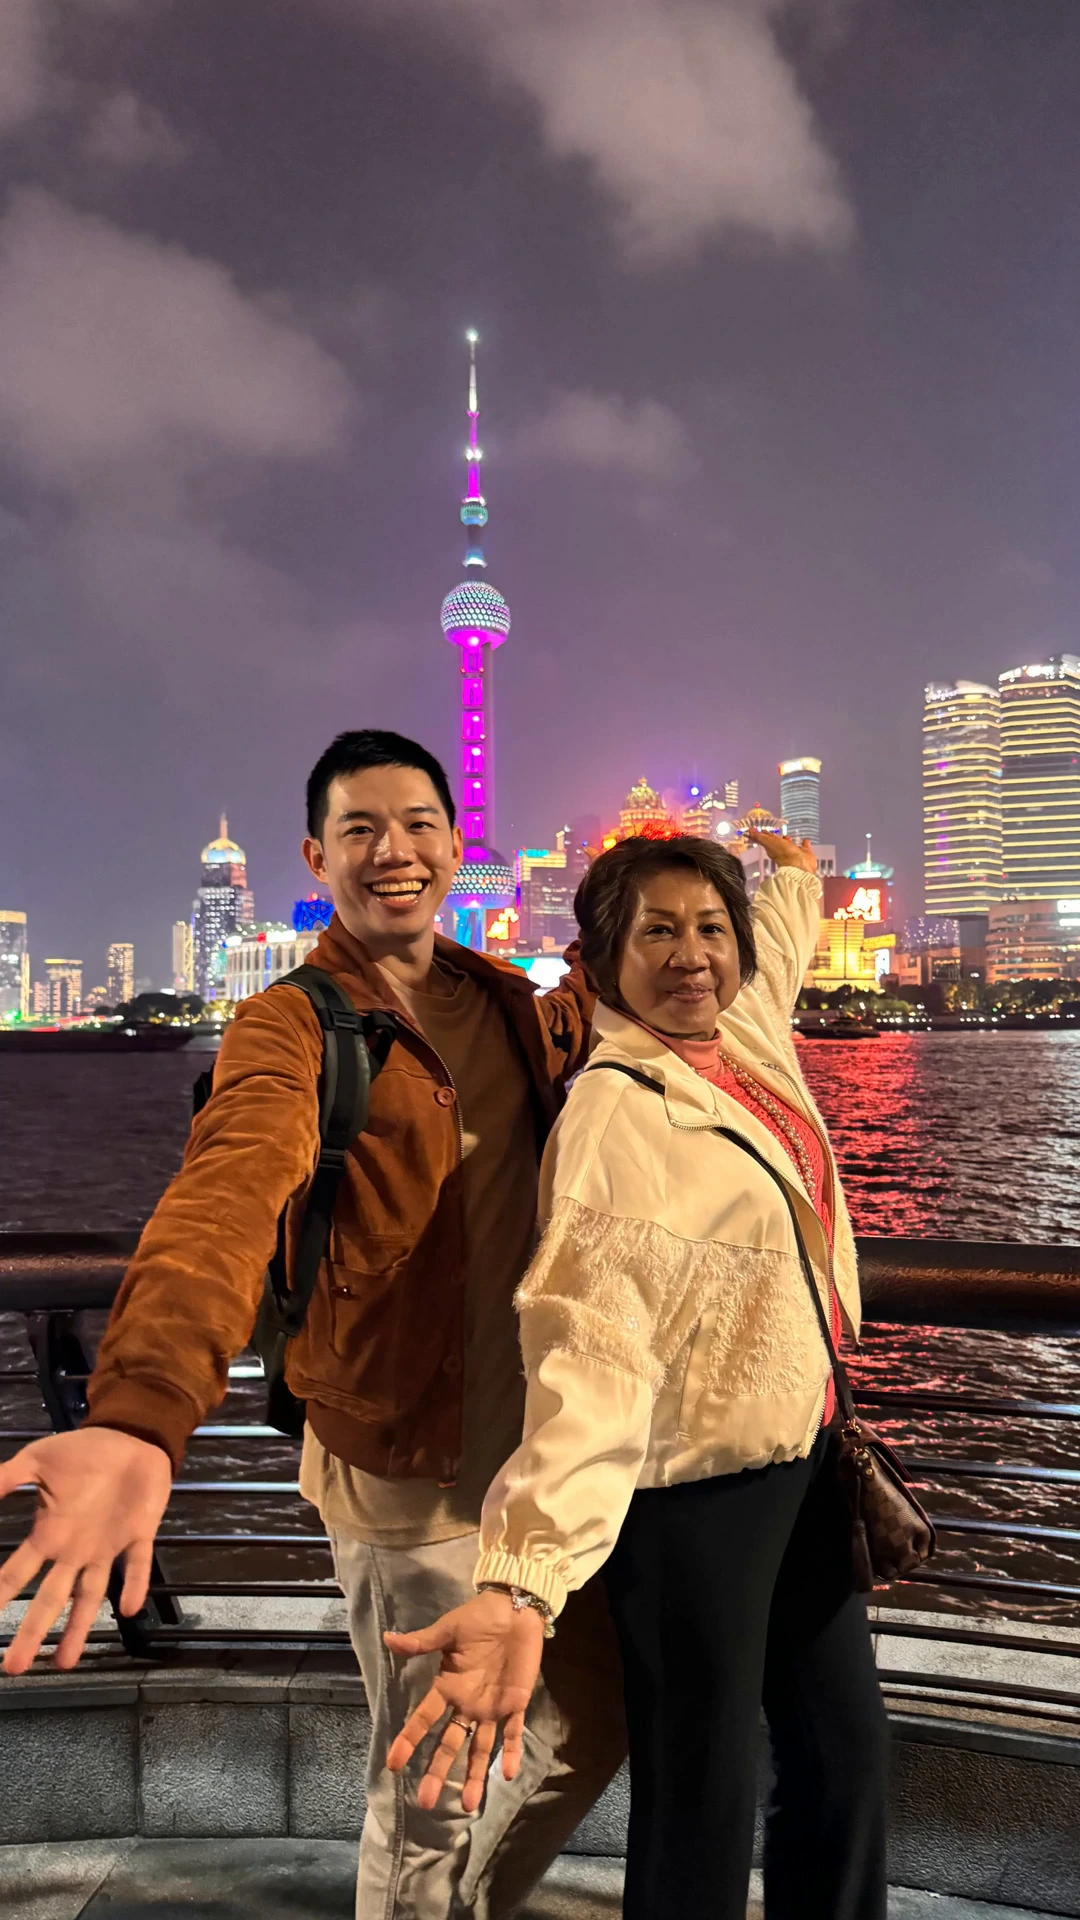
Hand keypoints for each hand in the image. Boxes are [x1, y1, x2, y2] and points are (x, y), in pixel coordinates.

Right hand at [0, 1428, 171, 1673]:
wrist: (131, 1436)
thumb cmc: (85, 1452)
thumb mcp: (39, 1460)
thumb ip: (6, 1478)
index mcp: (50, 1533)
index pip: (17, 1573)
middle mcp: (75, 1549)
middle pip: (50, 1598)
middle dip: (32, 1631)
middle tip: (14, 1667)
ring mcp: (107, 1546)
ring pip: (90, 1594)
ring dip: (78, 1626)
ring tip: (64, 1662)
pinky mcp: (139, 1534)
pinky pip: (136, 1564)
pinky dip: (133, 1585)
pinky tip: (127, 1608)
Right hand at [384, 1589, 544, 1812]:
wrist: (515, 1610)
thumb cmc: (479, 1618)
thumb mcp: (448, 1629)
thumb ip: (421, 1641)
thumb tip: (388, 1638)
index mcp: (447, 1687)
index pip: (424, 1719)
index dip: (409, 1741)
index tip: (393, 1765)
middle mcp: (466, 1704)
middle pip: (450, 1743)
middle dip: (439, 1772)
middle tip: (426, 1802)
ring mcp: (491, 1707)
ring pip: (481, 1748)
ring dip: (476, 1775)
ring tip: (470, 1805)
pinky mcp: (515, 1703)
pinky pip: (512, 1733)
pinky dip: (511, 1752)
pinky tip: (508, 1773)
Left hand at [746, 829, 816, 873]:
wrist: (800, 866)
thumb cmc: (784, 854)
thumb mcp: (769, 843)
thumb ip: (759, 837)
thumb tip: (749, 831)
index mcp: (773, 848)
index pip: (766, 839)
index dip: (764, 835)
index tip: (762, 830)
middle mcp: (782, 850)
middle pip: (777, 842)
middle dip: (775, 837)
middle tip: (773, 833)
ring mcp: (794, 853)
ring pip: (790, 845)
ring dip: (788, 841)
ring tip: (787, 836)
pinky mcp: (804, 854)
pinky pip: (804, 847)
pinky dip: (804, 844)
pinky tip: (805, 841)